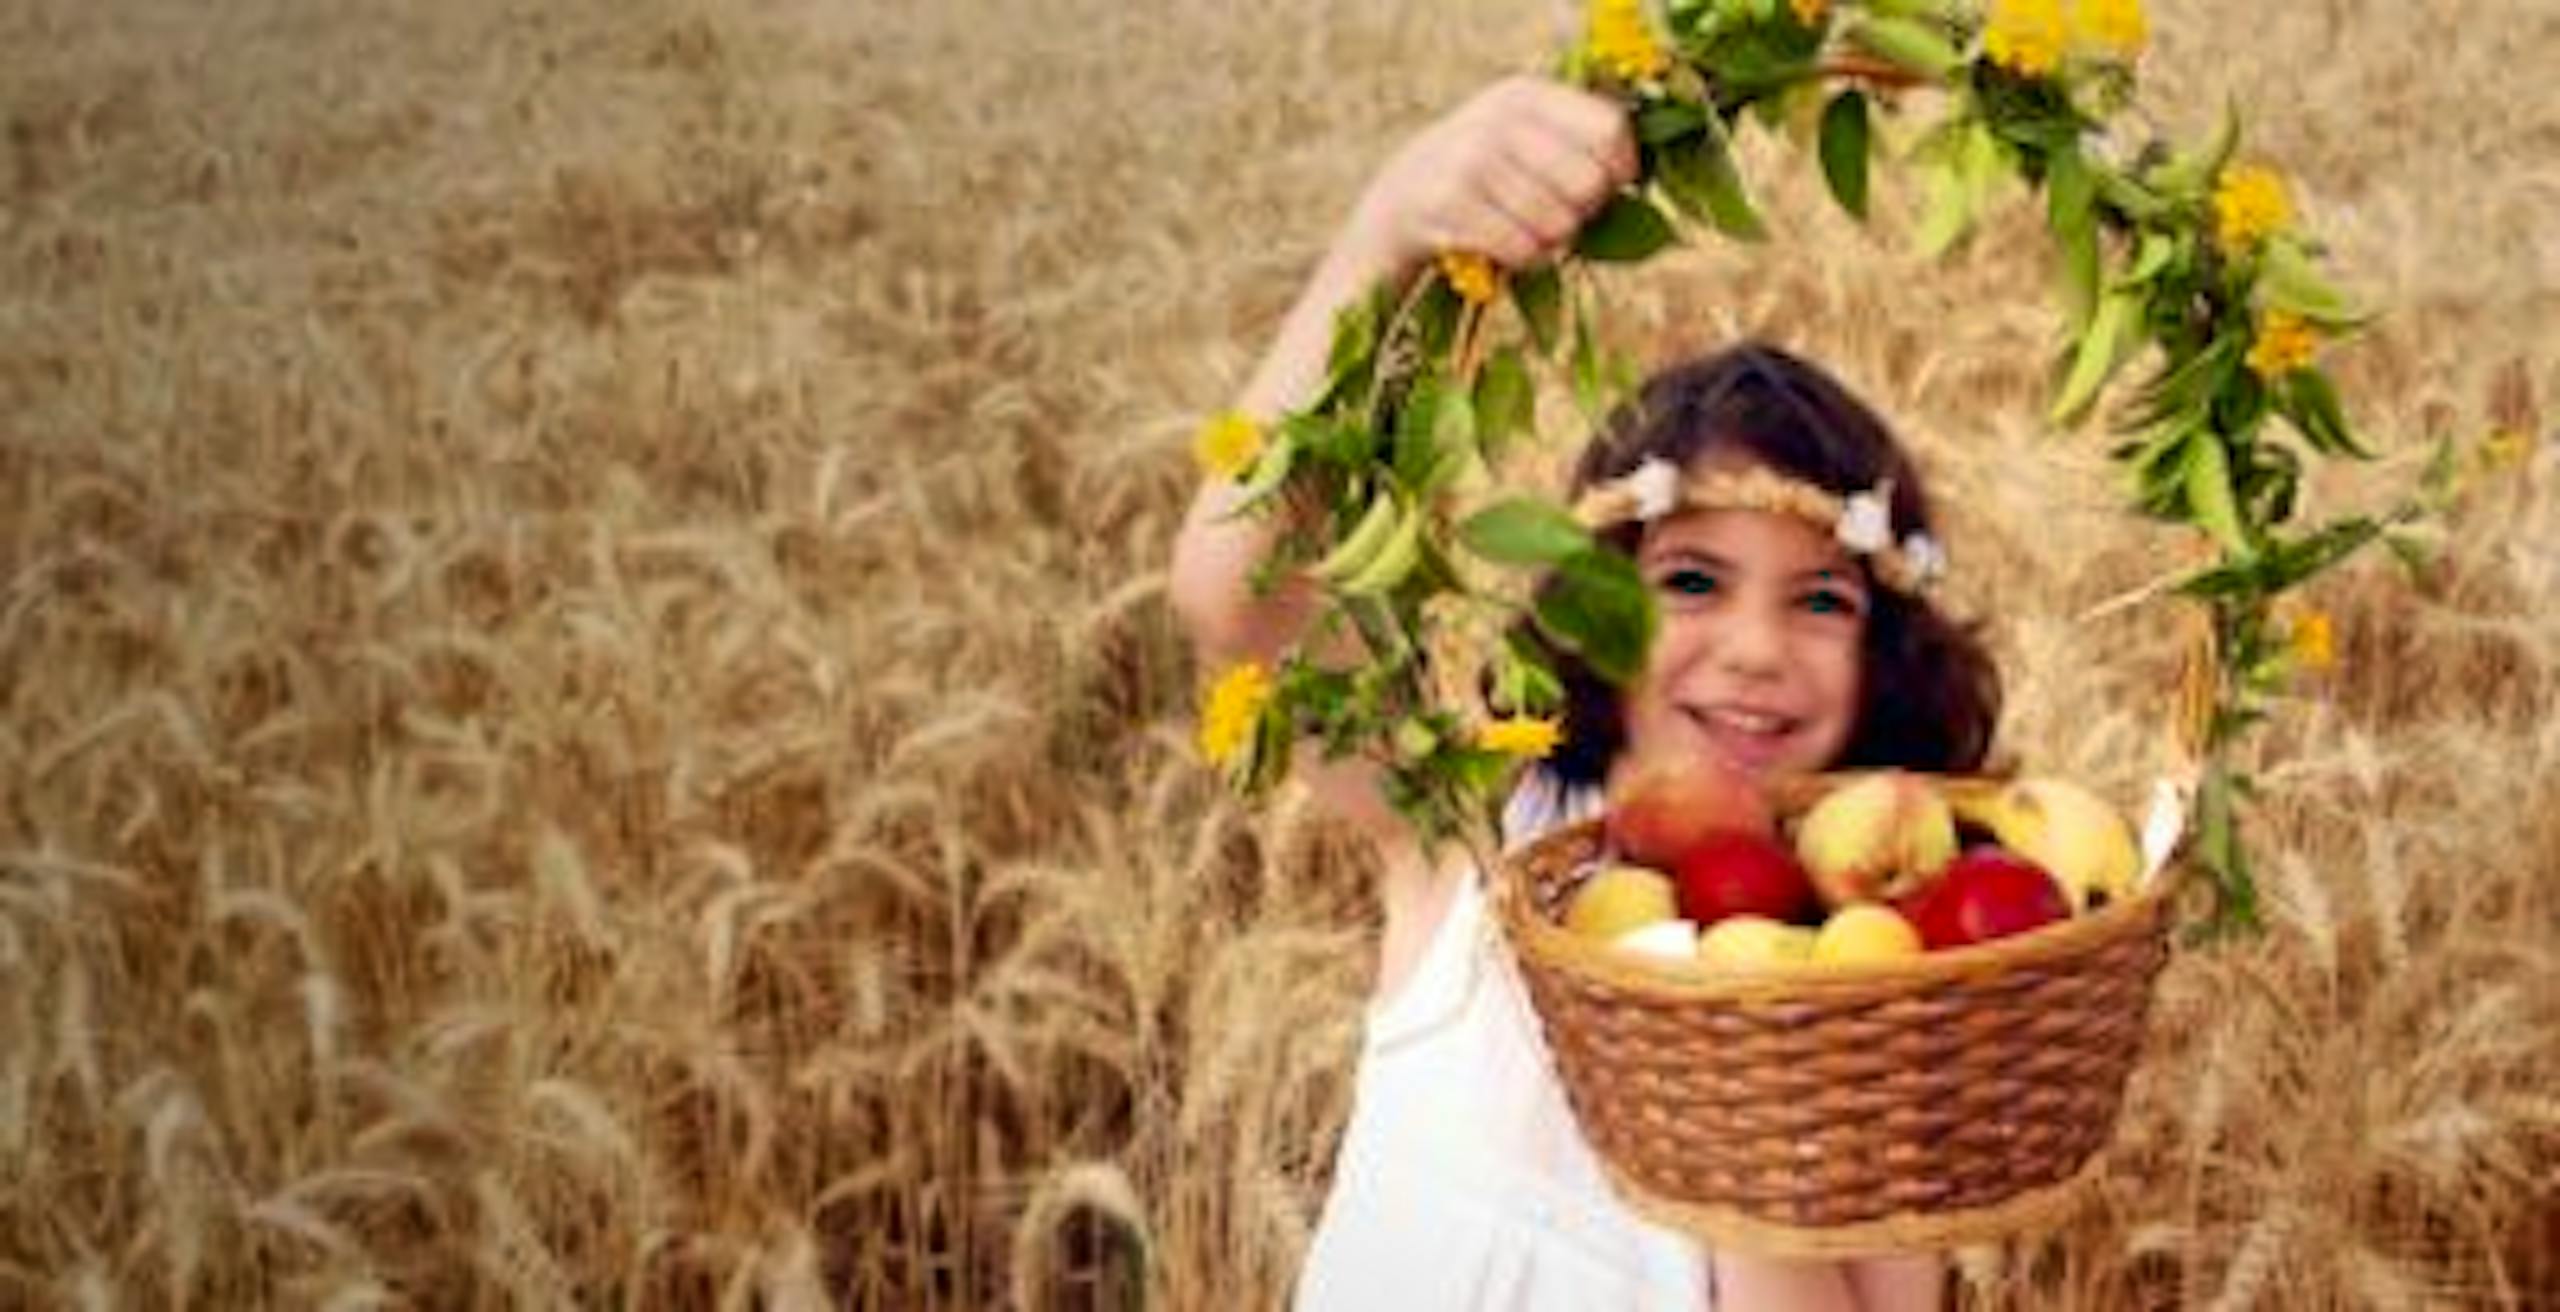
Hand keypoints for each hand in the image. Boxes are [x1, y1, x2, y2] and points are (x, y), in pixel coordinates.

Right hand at [1337, 76, 1638, 277]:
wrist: (1397, 204)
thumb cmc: (1484, 179)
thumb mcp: (1524, 141)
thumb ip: (1576, 145)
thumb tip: (1632, 178)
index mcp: (1524, 94)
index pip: (1609, 129)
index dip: (1620, 170)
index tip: (1607, 189)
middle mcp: (1498, 118)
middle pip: (1588, 183)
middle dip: (1582, 214)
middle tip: (1557, 217)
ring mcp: (1470, 159)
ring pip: (1559, 224)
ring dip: (1551, 243)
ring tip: (1525, 233)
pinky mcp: (1450, 204)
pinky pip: (1524, 248)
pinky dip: (1526, 260)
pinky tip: (1507, 251)